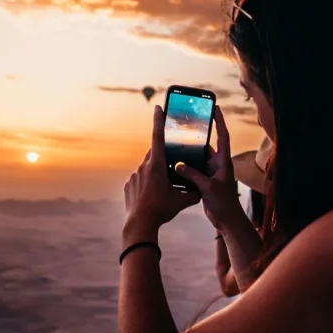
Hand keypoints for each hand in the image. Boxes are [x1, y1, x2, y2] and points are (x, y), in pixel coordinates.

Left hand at [123, 106, 200, 238]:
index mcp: (156, 166)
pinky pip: (139, 178)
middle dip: (164, 157)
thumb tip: (203, 189)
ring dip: (156, 173)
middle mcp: (143, 167)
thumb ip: (193, 192)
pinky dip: (146, 183)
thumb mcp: (182, 201)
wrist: (140, 224)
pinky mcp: (129, 184)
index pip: (158, 138)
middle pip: (155, 154)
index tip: (158, 108)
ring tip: (161, 188)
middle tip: (171, 166)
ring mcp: (134, 175)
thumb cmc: (161, 211)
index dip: (159, 121)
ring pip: (147, 167)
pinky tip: (151, 196)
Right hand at [173, 106, 246, 229]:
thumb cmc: (224, 204)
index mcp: (223, 162)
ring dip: (190, 152)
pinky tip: (175, 163)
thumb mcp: (208, 187)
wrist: (227, 220)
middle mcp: (218, 165)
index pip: (222, 136)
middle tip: (189, 122)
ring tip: (177, 141)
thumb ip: (193, 175)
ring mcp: (211, 173)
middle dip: (199, 135)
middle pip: (208, 145)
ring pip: (198, 158)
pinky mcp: (204, 181)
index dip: (220, 121)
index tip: (216, 107)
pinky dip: (185, 166)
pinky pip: (194, 169)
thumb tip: (178, 164)